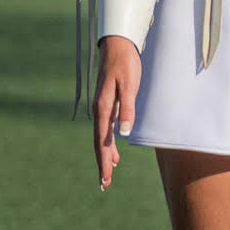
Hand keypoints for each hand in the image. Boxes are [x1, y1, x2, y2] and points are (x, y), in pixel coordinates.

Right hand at [93, 36, 138, 190]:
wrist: (116, 45)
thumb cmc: (125, 64)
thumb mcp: (130, 86)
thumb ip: (127, 109)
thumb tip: (123, 133)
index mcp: (103, 108)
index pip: (102, 141)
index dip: (104, 161)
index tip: (105, 178)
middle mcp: (99, 110)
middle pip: (99, 143)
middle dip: (102, 164)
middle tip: (104, 184)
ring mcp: (101, 107)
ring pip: (101, 137)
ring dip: (105, 155)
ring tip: (108, 173)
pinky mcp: (106, 104)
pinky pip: (104, 129)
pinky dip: (108, 143)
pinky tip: (114, 152)